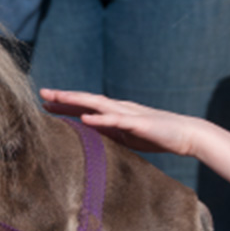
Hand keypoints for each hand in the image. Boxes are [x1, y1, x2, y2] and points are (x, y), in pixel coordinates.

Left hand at [40, 88, 202, 156]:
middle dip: (64, 97)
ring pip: (97, 104)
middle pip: (86, 100)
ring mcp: (129, 113)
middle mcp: (119, 108)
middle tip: (42, 94)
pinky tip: (85, 118)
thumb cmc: (158, 136)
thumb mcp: (127, 136)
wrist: (187, 135)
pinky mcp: (139, 123)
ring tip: (57, 98)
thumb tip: (89, 135)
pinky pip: (116, 120)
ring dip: (76, 100)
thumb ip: (109, 133)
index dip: (65, 104)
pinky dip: (100, 119)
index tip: (45, 103)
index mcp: (116, 113)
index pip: (86, 106)